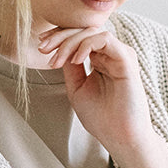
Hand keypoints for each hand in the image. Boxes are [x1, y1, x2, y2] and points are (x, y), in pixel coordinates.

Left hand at [36, 26, 151, 154]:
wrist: (120, 137)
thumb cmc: (101, 118)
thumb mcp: (77, 88)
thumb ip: (70, 67)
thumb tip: (59, 48)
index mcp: (100, 60)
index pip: (79, 37)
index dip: (59, 37)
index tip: (41, 46)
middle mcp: (111, 54)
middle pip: (84, 30)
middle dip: (60, 36)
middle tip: (43, 48)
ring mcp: (120, 55)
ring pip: (92, 31)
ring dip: (69, 42)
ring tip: (56, 60)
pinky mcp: (126, 59)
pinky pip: (105, 39)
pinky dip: (86, 45)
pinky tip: (75, 60)